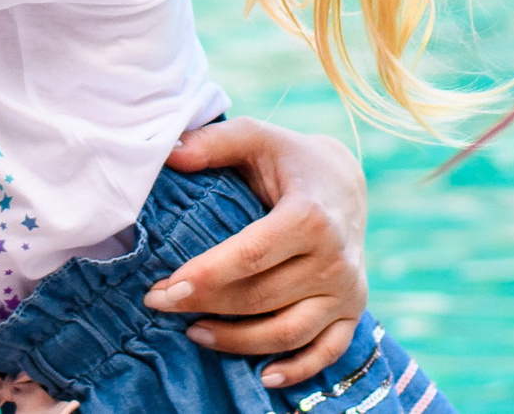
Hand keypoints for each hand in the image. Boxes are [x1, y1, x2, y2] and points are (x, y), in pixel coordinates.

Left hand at [147, 117, 368, 385]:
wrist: (344, 181)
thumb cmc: (288, 158)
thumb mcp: (254, 136)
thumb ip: (212, 142)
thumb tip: (168, 153)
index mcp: (310, 217)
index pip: (251, 256)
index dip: (205, 277)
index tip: (162, 289)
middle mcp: (335, 259)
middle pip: (263, 297)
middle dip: (207, 306)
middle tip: (159, 304)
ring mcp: (348, 290)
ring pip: (290, 331)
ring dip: (239, 342)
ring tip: (193, 333)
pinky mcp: (354, 310)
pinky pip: (328, 351)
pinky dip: (299, 370)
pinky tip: (263, 376)